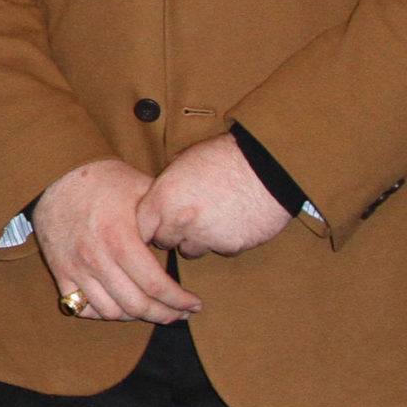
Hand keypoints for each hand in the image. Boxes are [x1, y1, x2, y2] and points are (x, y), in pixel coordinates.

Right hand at [34, 157, 201, 323]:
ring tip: (150, 309)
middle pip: (136, 305)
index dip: (179, 301)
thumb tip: (185, 239)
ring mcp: (75, 268)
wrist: (55, 173)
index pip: (155, 285)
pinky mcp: (60, 271)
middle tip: (179, 313)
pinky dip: (102, 313)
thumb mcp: (140, 188)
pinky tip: (118, 304)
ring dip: (135, 316)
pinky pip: (80, 308)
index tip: (194, 305)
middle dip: (164, 314)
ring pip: (110, 312)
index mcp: (120, 238)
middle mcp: (96, 259)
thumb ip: (163, 216)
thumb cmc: (103, 180)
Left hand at [139, 134, 291, 258]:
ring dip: (196, 239)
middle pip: (163, 242)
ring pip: (190, 250)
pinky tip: (231, 221)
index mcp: (163, 197)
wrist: (267, 164)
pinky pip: (220, 249)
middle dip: (171, 233)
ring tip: (210, 219)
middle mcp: (180, 221)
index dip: (147, 226)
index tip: (154, 224)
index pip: (140, 226)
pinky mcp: (229, 246)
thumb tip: (158, 193)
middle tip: (185, 220)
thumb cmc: (225, 156)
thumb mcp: (186, 160)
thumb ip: (168, 182)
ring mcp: (205, 236)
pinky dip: (223, 240)